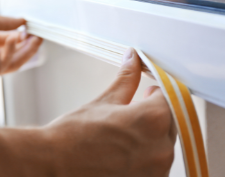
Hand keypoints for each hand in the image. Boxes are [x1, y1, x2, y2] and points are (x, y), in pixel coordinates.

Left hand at [0, 11, 42, 85]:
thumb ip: (3, 22)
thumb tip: (22, 21)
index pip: (10, 41)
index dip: (23, 36)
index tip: (35, 29)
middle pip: (13, 54)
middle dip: (28, 47)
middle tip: (39, 38)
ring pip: (10, 63)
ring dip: (23, 53)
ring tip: (33, 40)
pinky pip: (0, 68)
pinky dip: (8, 55)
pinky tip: (13, 41)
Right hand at [0, 50, 175, 176]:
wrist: (52, 163)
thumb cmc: (73, 136)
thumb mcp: (104, 102)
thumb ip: (127, 80)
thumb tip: (133, 59)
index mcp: (153, 120)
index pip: (171, 100)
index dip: (158, 95)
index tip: (149, 94)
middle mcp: (160, 148)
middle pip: (170, 125)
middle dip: (154, 118)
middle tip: (132, 115)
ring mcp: (155, 172)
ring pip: (162, 148)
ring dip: (150, 140)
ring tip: (123, 137)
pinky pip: (154, 168)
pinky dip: (143, 161)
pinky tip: (122, 155)